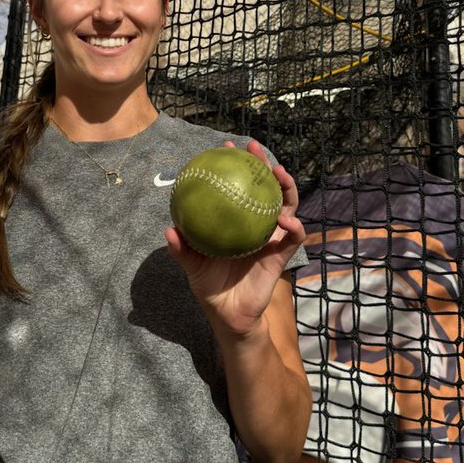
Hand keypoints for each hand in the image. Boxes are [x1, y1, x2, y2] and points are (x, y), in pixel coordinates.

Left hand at [165, 141, 304, 338]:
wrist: (229, 315)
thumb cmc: (210, 286)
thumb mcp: (192, 266)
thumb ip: (183, 249)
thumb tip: (169, 230)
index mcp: (236, 222)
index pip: (238, 187)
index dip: (235, 166)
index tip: (226, 147)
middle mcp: (256, 225)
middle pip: (265, 188)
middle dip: (263, 164)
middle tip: (254, 148)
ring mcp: (271, 238)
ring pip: (286, 205)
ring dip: (287, 187)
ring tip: (279, 173)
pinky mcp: (281, 255)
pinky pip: (293, 237)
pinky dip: (293, 226)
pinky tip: (285, 219)